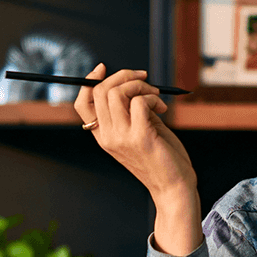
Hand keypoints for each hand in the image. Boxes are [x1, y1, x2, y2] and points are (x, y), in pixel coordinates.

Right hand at [74, 66, 201, 252]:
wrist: (174, 187)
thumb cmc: (161, 158)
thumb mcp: (141, 131)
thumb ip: (132, 111)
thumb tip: (133, 84)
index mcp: (103, 136)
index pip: (82, 104)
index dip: (89, 81)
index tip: (103, 68)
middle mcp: (108, 137)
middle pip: (100, 91)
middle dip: (124, 76)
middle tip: (145, 80)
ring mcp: (121, 138)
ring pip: (117, 93)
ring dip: (140, 86)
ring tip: (156, 97)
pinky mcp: (140, 137)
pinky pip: (138, 102)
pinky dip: (152, 98)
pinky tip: (161, 109)